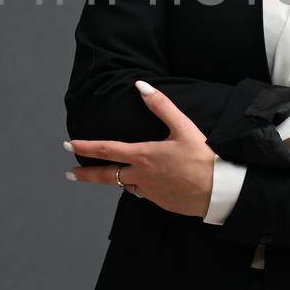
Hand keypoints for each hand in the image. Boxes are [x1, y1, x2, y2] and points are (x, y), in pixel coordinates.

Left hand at [64, 80, 215, 218]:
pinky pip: (144, 193)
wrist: (220, 190)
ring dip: (119, 178)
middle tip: (70, 174)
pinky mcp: (160, 203)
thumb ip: (161, 105)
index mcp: (144, 156)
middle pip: (106, 176)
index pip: (107, 150)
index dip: (85, 147)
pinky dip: (141, 186)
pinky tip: (149, 181)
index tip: (69, 145)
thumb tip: (141, 86)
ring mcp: (150, 193)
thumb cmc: (203, 157)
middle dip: (86, 174)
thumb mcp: (183, 126)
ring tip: (116, 173)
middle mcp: (142, 176)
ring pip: (126, 185)